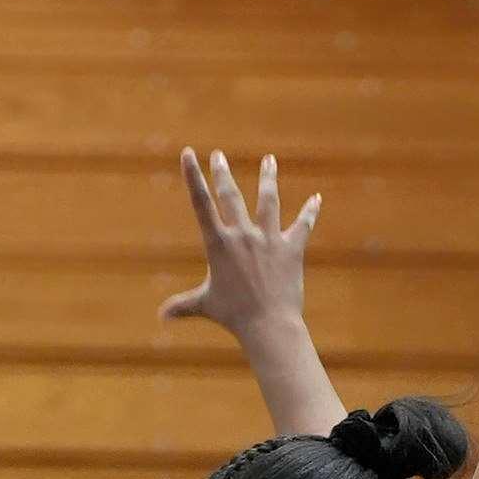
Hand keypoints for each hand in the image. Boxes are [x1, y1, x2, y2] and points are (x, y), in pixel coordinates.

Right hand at [161, 148, 320, 338]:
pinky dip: (310, 211)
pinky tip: (317, 198)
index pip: (201, 203)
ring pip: (269, 200)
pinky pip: (303, 225)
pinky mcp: (291, 248)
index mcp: (218, 243)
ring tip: (270, 160)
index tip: (189, 153)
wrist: (268, 325)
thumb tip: (161, 317)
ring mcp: (268, 239)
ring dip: (268, 178)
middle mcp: (243, 235)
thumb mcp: (205, 305)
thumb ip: (183, 305)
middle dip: (223, 173)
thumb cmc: (233, 317)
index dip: (193, 176)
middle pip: (231, 195)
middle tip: (219, 155)